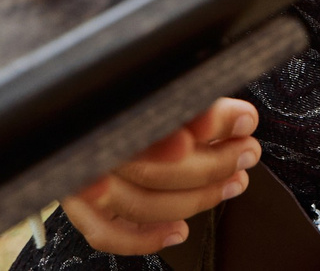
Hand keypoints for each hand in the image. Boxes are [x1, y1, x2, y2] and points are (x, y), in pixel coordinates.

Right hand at [64, 96, 261, 255]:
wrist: (71, 108)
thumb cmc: (122, 92)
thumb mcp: (156, 81)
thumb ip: (188, 98)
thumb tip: (238, 118)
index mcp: (108, 101)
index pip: (162, 114)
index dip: (208, 122)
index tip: (244, 120)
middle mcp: (89, 141)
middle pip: (157, 165)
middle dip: (214, 163)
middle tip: (247, 153)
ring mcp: (78, 177)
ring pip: (141, 204)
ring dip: (196, 199)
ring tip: (232, 184)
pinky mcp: (75, 204)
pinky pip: (105, 233)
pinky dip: (144, 239)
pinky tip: (179, 231)